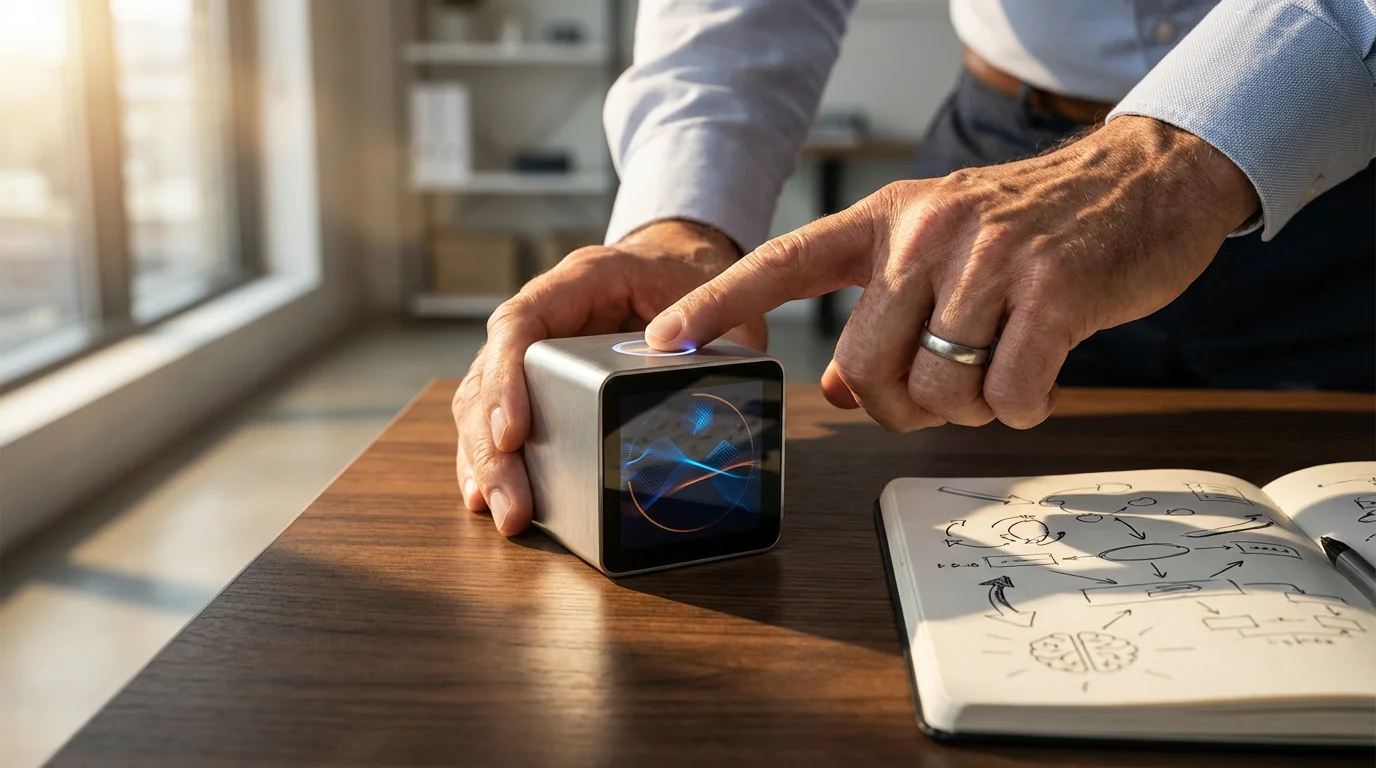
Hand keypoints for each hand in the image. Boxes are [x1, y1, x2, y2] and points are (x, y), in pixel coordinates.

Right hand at [453, 220, 766, 534]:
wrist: (683, 261)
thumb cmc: (691, 274)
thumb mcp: (717, 289)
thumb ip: (713, 319)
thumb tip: (696, 365)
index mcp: (582, 279)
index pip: (522, 322)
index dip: (508, 379)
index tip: (515, 433)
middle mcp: (547, 312)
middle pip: (489, 373)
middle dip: (490, 444)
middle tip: (508, 501)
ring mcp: (537, 348)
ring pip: (481, 401)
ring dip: (484, 461)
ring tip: (500, 511)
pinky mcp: (540, 380)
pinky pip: (498, 418)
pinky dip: (490, 457)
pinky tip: (487, 496)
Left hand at [645, 116, 1258, 430]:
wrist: (1144, 179)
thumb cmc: (1031, 229)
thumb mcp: (938, 252)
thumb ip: (877, 314)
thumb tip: (830, 386)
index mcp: (885, 219)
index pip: (782, 262)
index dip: (717, 304)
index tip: (661, 341)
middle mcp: (926, 230)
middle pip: (864, 366)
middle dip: (898, 408)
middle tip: (940, 392)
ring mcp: (990, 257)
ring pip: (935, 390)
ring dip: (967, 409)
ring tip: (998, 372)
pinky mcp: (1054, 289)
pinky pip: (1006, 396)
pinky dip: (1021, 409)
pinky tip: (1038, 377)